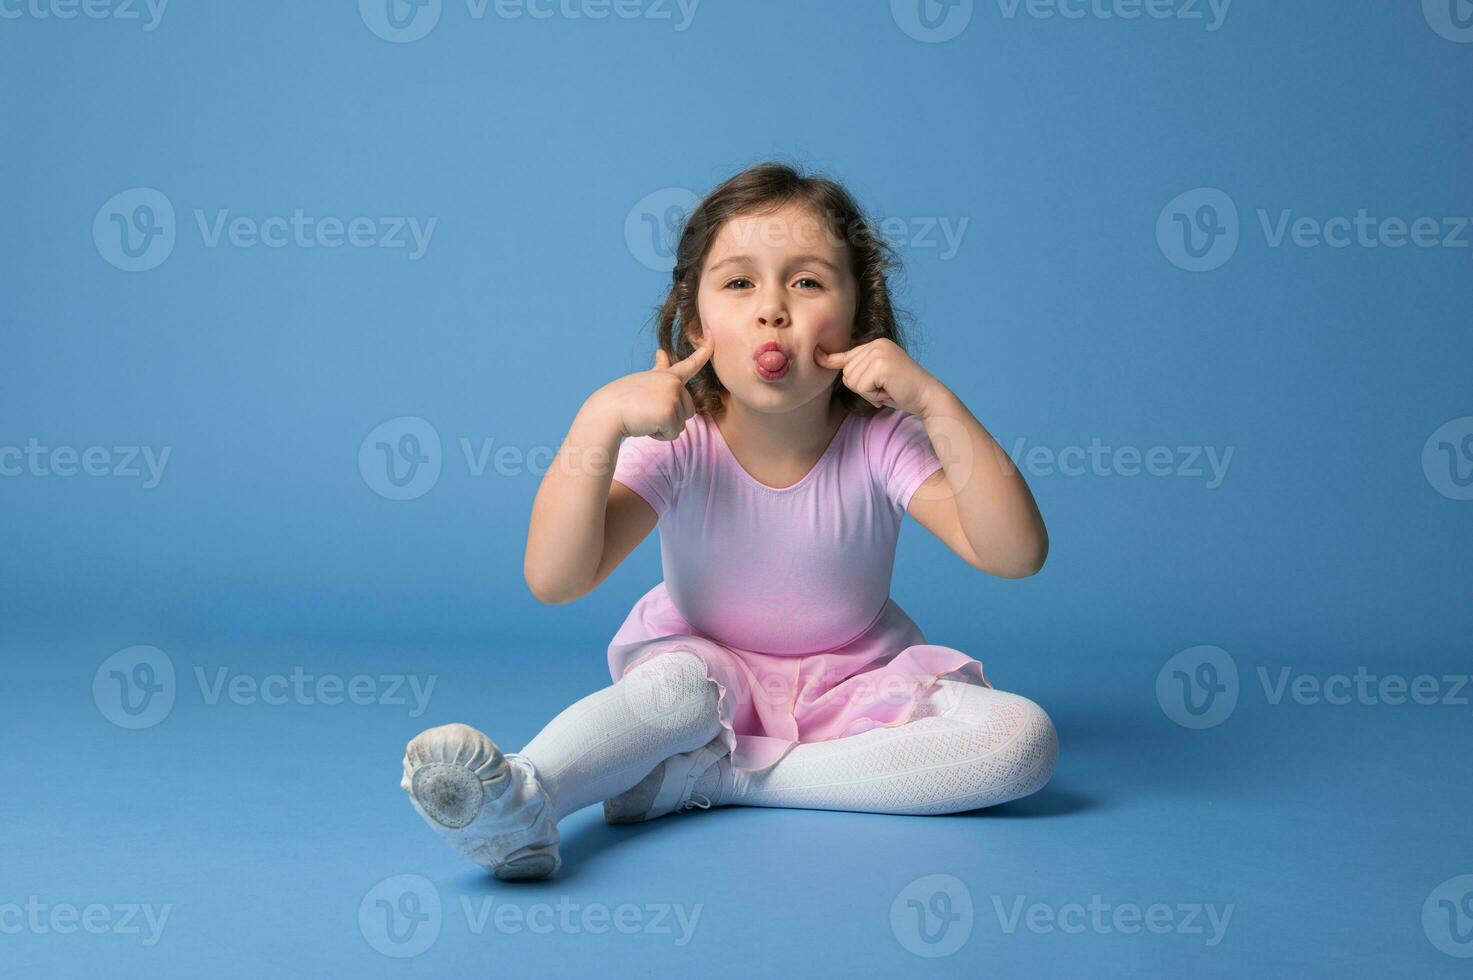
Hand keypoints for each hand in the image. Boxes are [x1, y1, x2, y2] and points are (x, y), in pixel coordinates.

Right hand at [595, 336, 713, 440]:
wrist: (606, 412)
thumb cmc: (622, 399)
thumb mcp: (644, 380)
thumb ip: (659, 370)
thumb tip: (661, 352)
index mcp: (667, 375)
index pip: (691, 363)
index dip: (704, 351)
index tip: (712, 336)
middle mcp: (673, 383)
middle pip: (689, 410)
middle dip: (671, 418)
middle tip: (647, 411)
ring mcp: (672, 396)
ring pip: (681, 424)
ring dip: (664, 427)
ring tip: (645, 416)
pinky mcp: (669, 412)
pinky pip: (673, 433)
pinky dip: (659, 435)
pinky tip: (645, 424)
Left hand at [813, 338, 944, 415]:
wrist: (927, 397)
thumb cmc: (902, 390)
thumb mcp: (876, 376)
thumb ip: (856, 369)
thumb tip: (825, 360)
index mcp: (876, 344)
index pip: (846, 356)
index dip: (830, 360)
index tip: (816, 355)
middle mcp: (877, 344)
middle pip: (846, 372)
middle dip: (862, 388)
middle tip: (884, 388)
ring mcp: (879, 352)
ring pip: (852, 380)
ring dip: (868, 393)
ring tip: (888, 389)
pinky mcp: (881, 364)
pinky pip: (861, 386)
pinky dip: (873, 396)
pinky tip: (889, 392)